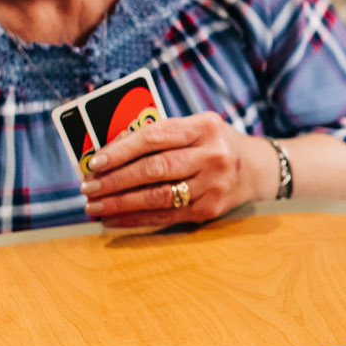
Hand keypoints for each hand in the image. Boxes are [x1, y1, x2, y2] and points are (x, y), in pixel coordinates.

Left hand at [82, 112, 269, 227]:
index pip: (154, 136)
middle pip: (154, 169)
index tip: (94, 162)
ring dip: (120, 203)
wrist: (258, 169)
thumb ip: (160, 136)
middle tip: (88, 187)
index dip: (120, 150)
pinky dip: (136, 219)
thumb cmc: (214, 145)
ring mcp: (214, 184)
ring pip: (157, 196)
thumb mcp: (195, 129)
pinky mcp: (211, 209)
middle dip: (115, 180)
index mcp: (204, 126)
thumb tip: (109, 153)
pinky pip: (166, 216)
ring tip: (95, 206)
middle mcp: (212, 155)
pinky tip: (115, 219)